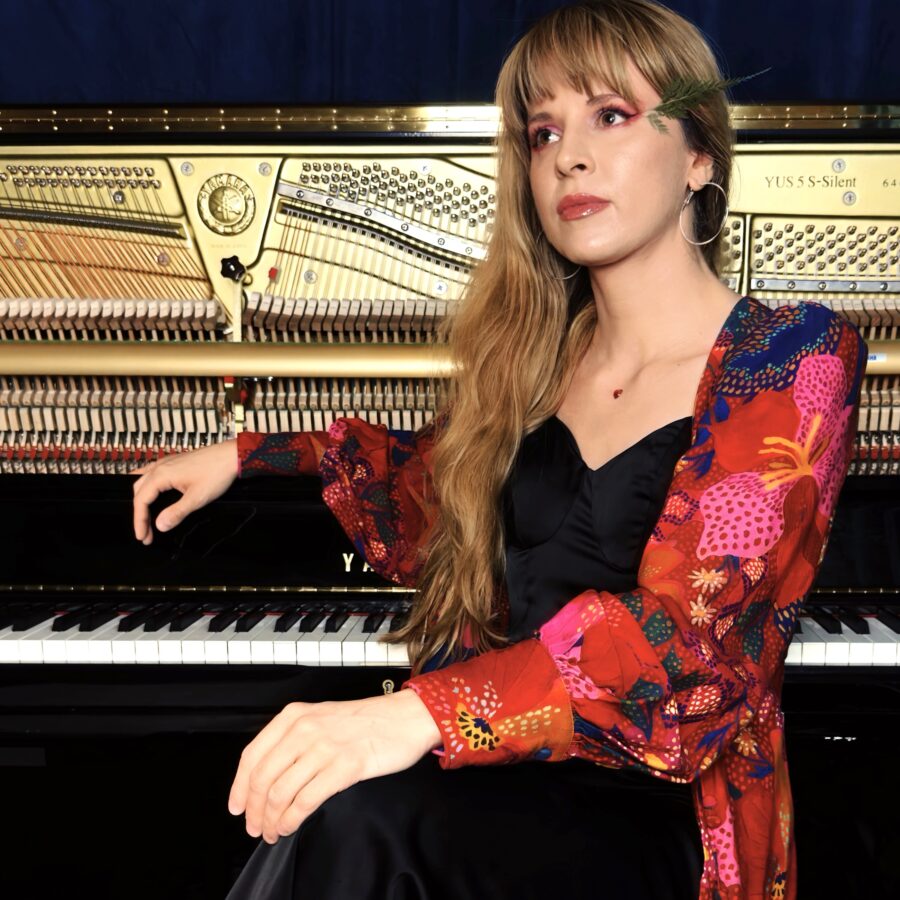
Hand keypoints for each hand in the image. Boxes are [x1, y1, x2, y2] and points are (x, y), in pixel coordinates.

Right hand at [131, 440, 238, 543]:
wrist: (232, 455)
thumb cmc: (218, 472)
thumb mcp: (197, 498)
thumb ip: (177, 513)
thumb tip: (160, 525)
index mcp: (162, 474)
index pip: (141, 501)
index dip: (139, 521)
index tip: (142, 536)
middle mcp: (161, 466)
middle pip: (138, 491)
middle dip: (140, 514)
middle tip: (145, 532)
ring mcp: (167, 462)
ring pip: (143, 481)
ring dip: (142, 499)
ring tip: (145, 516)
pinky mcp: (175, 462)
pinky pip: (152, 474)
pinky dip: (148, 487)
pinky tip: (153, 494)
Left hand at [228, 689, 441, 843]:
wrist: (404, 718)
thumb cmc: (365, 721)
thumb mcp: (321, 718)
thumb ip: (294, 740)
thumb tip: (267, 776)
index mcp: (294, 716)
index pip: (252, 755)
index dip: (239, 787)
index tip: (237, 807)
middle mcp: (304, 729)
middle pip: (262, 778)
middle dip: (254, 810)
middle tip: (256, 828)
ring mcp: (323, 747)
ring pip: (280, 793)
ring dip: (272, 820)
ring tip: (274, 832)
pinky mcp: (344, 766)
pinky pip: (306, 801)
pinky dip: (292, 820)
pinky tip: (291, 826)